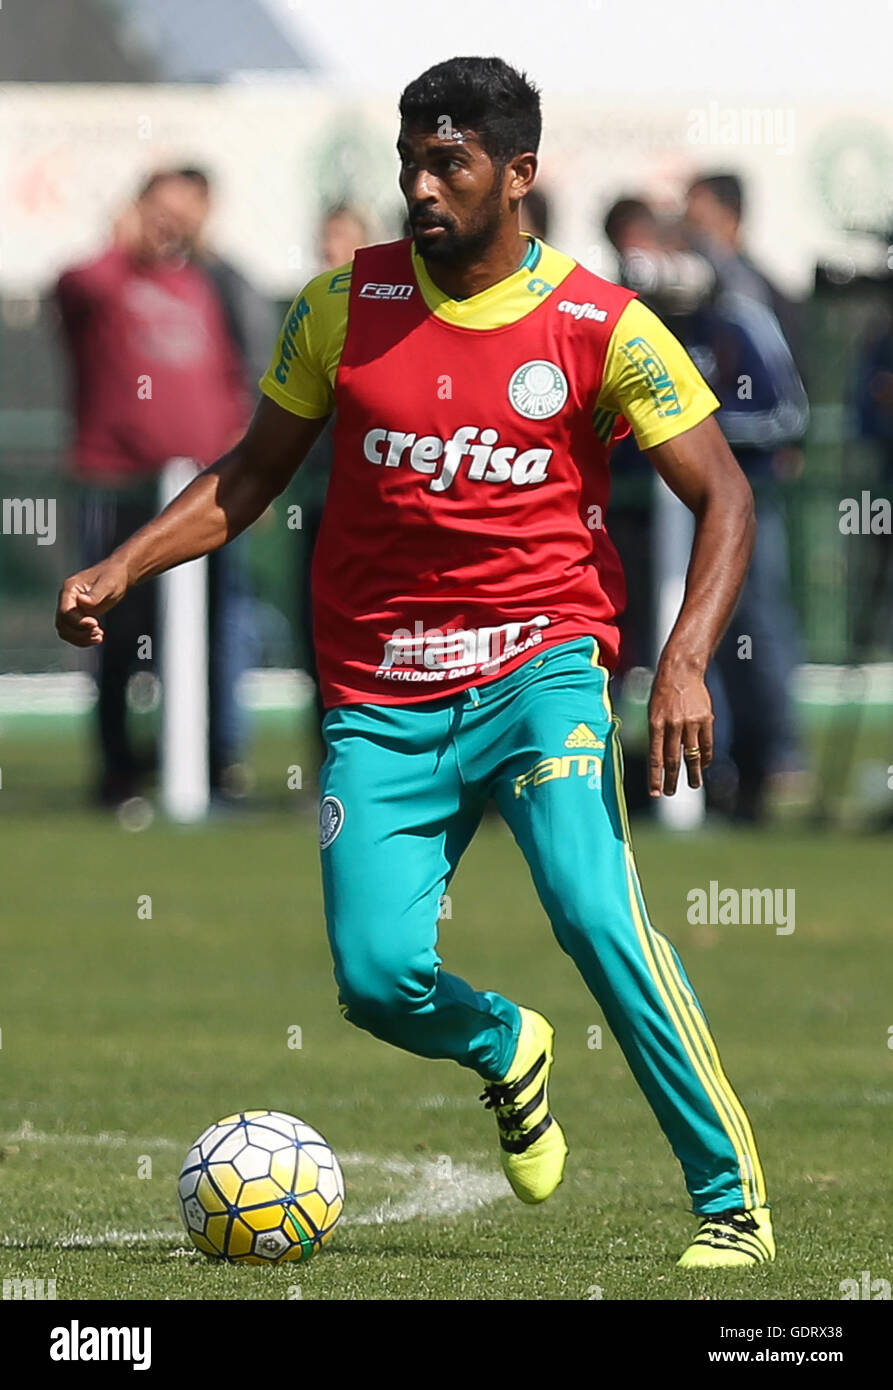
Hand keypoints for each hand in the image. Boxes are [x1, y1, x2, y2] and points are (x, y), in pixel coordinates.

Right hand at [55, 559, 129, 647]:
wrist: (118, 575)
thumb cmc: (113, 576)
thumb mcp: (107, 584)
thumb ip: (95, 594)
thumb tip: (82, 601)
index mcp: (70, 589)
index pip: (65, 612)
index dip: (78, 622)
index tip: (95, 624)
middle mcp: (67, 599)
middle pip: (63, 624)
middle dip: (79, 633)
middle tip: (98, 633)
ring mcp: (71, 607)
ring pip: (66, 630)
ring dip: (80, 638)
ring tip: (98, 636)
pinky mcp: (78, 615)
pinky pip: (73, 632)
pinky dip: (83, 638)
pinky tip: (97, 636)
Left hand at [648, 657, 713, 796]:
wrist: (681, 671)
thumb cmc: (663, 693)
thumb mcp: (652, 712)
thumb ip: (657, 735)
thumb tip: (662, 761)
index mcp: (656, 724)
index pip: (655, 757)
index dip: (655, 777)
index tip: (654, 793)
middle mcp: (673, 725)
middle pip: (673, 760)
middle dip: (671, 780)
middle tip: (670, 793)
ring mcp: (691, 723)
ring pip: (692, 755)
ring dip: (693, 773)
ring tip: (694, 785)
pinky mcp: (705, 719)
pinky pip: (706, 744)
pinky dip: (705, 757)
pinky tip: (704, 765)